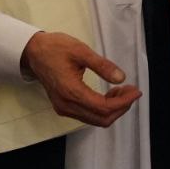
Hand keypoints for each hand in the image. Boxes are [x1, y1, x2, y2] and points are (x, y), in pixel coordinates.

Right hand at [20, 31, 140, 127]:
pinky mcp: (64, 106)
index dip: (123, 102)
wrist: (34, 52)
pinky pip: (88, 115)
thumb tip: (121, 78)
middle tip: (131, 90)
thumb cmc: (56, 48)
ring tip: (122, 91)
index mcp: (71, 91)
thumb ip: (102, 65)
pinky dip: (102, 109)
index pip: (103, 107)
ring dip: (113, 109)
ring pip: (95, 120)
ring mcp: (64, 108)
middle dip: (121, 107)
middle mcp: (67, 105)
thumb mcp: (81, 51)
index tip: (135, 91)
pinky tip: (110, 94)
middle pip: (101, 119)